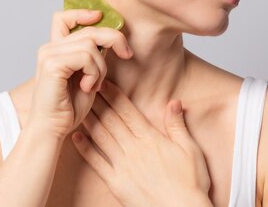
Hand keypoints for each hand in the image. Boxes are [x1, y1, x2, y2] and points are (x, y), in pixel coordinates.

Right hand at [26, 10, 133, 140]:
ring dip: (101, 67)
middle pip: (89, 30)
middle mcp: (49, 48)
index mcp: (55, 49)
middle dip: (114, 40)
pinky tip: (86, 87)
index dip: (83, 13)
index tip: (100, 17)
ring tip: (94, 85)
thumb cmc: (69, 108)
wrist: (52, 129)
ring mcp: (48, 54)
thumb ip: (93, 57)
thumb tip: (111, 39)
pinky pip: (86, 57)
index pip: (63, 17)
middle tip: (127, 54)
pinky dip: (93, 73)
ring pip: (91, 44)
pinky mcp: (51, 64)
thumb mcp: (88, 77)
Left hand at [71, 79, 211, 206]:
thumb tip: (173, 102)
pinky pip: (96, 162)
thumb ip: (178, 125)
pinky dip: (84, 148)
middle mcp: (134, 149)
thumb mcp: (191, 150)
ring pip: (101, 137)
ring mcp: (123, 166)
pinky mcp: (116, 183)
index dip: (114, 95)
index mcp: (151, 139)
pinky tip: (76, 137)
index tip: (104, 82)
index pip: (128, 111)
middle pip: (111, 120)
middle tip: (84, 86)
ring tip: (77, 105)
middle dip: (97, 102)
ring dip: (89, 120)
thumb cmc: (190, 185)